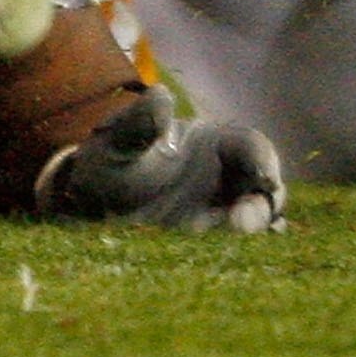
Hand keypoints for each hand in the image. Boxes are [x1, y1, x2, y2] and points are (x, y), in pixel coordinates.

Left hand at [33, 88, 283, 232]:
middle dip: (262, 202)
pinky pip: (236, 244)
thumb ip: (139, 122)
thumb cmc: (109, 162)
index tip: (262, 176)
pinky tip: (238, 261)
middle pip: (262, 186)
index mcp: (211, 142)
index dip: (262, 158)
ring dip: (253, 226)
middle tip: (241, 221)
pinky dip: (243, 250)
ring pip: (255, 216)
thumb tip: (161, 96)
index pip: (251, 145)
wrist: (93, 204)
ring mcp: (218, 209)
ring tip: (233, 235)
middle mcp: (223, 175)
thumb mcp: (118, 140)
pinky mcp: (208, 240)